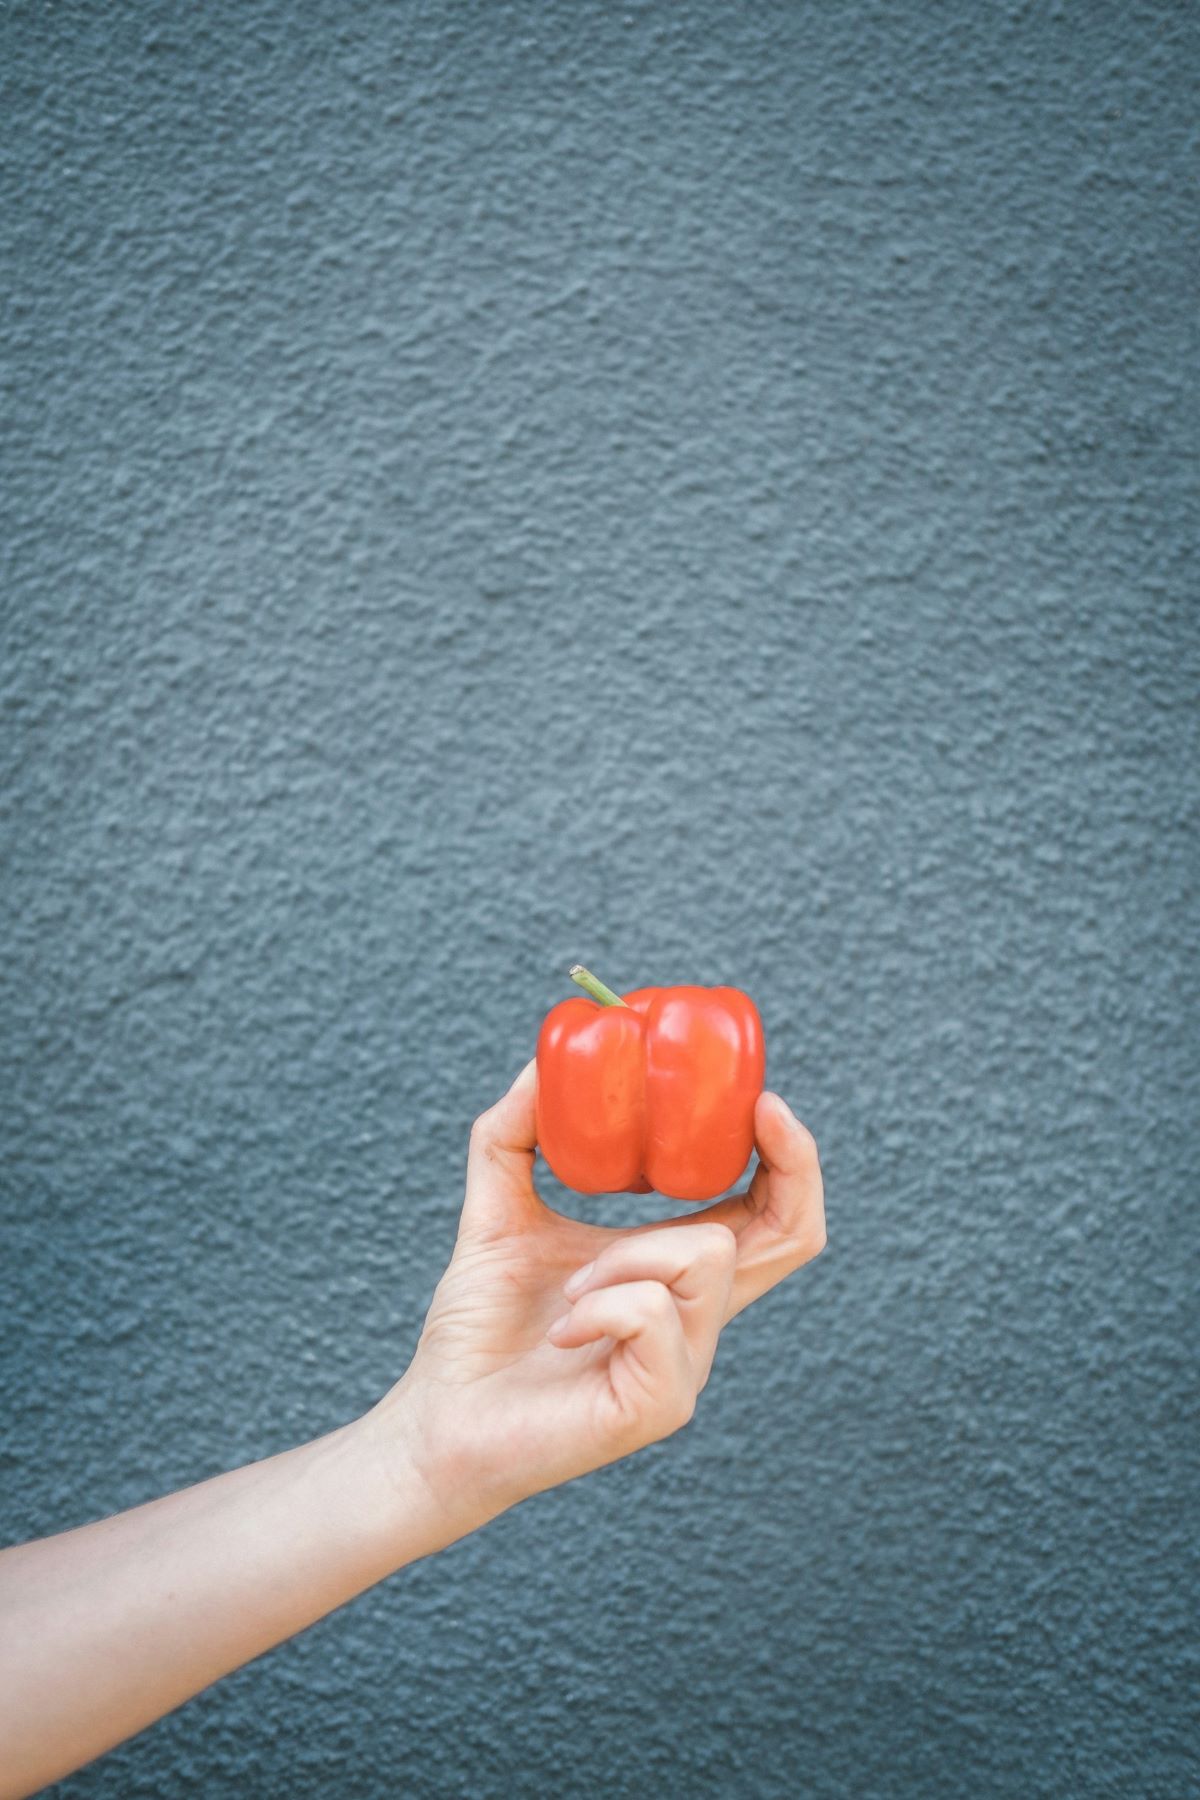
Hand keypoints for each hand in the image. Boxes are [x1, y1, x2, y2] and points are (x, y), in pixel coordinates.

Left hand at [367, 1059, 825, 1531]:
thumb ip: (514, 1135)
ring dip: (628, 1251)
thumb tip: (539, 1062)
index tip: (762, 1098)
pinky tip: (564, 1330)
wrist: (438, 1421)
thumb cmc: (477, 1327)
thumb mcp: (498, 1208)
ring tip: (571, 1287)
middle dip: (794, 1163)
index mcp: (675, 1273)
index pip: (772, 1212)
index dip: (791, 1154)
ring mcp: (688, 1364)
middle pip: (796, 1234)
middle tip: (762, 1110)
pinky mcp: (662, 1403)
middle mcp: (699, 1317)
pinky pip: (655, 1312)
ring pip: (706, 1254)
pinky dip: (602, 1303)